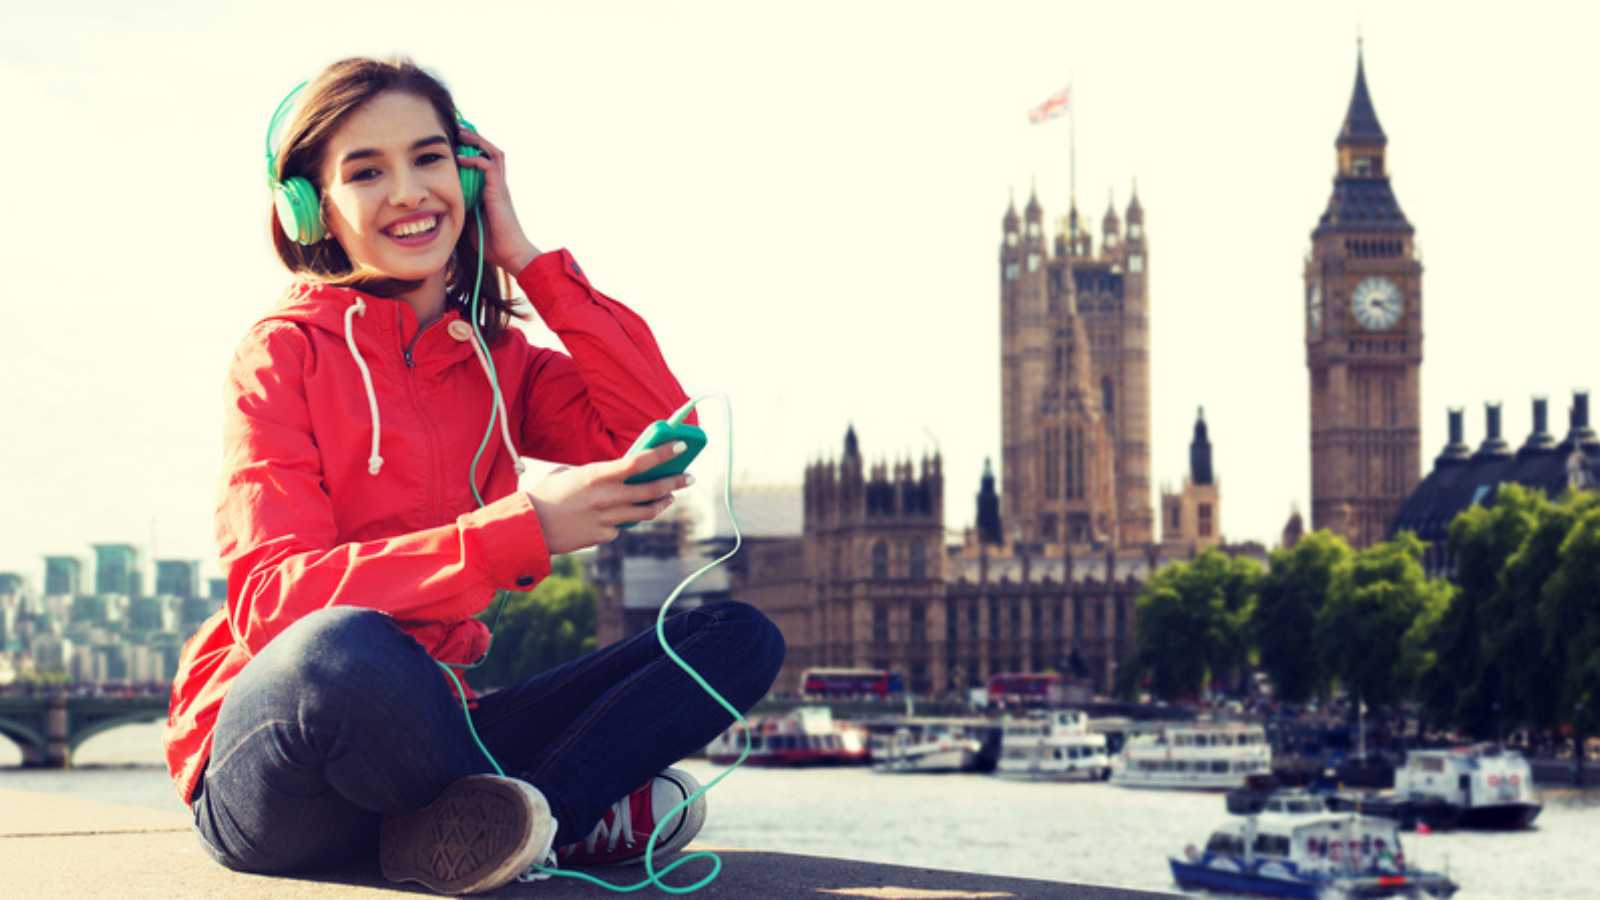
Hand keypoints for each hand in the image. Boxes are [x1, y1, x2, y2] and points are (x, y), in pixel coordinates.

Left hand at [456, 126, 539, 273]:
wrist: (510, 254)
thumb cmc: (492, 243)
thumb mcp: (469, 221)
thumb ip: (460, 208)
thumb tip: (439, 204)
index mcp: (492, 190)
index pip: (484, 161)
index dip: (472, 149)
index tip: (455, 142)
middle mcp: (498, 184)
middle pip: (490, 151)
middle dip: (475, 139)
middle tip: (457, 130)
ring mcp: (500, 187)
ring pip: (493, 153)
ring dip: (478, 142)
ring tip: (461, 134)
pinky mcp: (499, 191)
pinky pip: (489, 166)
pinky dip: (475, 159)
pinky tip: (461, 158)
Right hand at [526, 443, 693, 554]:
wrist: (528, 527)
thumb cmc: (548, 494)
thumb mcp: (571, 474)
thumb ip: (598, 474)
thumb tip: (618, 473)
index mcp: (597, 475)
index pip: (638, 462)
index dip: (663, 454)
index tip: (680, 448)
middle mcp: (606, 497)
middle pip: (651, 490)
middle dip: (673, 483)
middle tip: (687, 478)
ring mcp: (607, 519)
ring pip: (645, 513)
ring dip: (660, 504)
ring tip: (668, 498)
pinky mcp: (603, 536)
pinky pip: (621, 527)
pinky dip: (622, 521)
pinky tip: (615, 517)